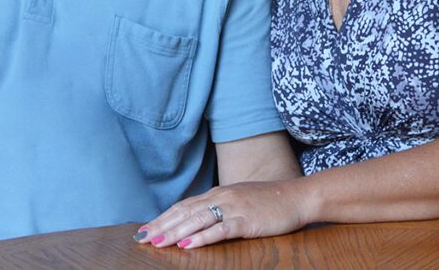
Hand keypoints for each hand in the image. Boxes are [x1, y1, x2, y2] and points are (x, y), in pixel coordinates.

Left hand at [134, 179, 308, 249]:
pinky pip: (220, 229)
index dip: (163, 217)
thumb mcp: (239, 200)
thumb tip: (197, 219)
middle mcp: (221, 197)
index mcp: (218, 193)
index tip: (144, 229)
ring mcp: (233, 208)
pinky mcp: (246, 221)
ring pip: (197, 220)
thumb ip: (219, 207)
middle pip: (184, 212)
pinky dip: (202, 237)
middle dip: (161, 226)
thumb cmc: (269, 201)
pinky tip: (188, 245)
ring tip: (157, 242)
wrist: (297, 196)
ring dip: (175, 232)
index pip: (183, 206)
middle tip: (141, 238)